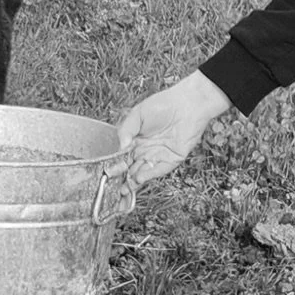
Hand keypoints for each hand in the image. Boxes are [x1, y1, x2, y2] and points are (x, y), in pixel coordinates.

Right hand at [117, 71, 231, 186]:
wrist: (188, 104)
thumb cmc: (162, 105)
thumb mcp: (138, 114)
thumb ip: (126, 130)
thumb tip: (120, 147)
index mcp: (135, 140)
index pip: (122, 157)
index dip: (115, 166)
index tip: (107, 173)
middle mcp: (145, 151)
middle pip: (131, 169)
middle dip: (122, 179)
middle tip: (113, 188)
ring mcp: (157, 156)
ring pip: (142, 173)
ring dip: (133, 182)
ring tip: (122, 190)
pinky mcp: (171, 161)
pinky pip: (158, 171)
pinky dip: (148, 175)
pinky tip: (138, 178)